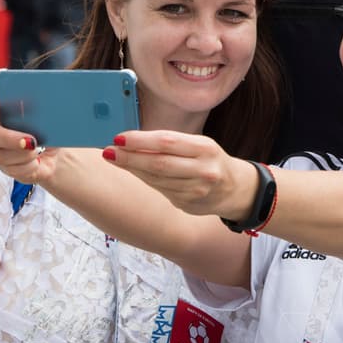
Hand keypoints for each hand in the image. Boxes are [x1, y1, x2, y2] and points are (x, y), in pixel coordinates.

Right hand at [0, 98, 57, 184]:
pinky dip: (28, 166)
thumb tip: (45, 111)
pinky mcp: (7, 168)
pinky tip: (38, 162)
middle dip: (8, 138)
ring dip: (22, 155)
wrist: (54, 152)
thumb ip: (44, 112)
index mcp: (5, 111)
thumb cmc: (50, 129)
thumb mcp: (51, 118)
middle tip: (31, 141)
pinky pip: (12, 170)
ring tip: (38, 151)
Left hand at [105, 131, 253, 220]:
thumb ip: (171, 143)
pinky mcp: (186, 204)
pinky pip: (159, 189)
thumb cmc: (210, 160)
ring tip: (115, 159)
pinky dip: (144, 179)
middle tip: (108, 151)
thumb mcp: (199, 145)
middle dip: (130, 157)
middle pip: (158, 163)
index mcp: (205, 148)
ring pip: (155, 179)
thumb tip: (133, 140)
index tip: (119, 137)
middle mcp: (203, 170)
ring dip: (132, 169)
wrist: (234, 189)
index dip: (140, 140)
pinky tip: (134, 171)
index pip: (167, 142)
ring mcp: (195, 190)